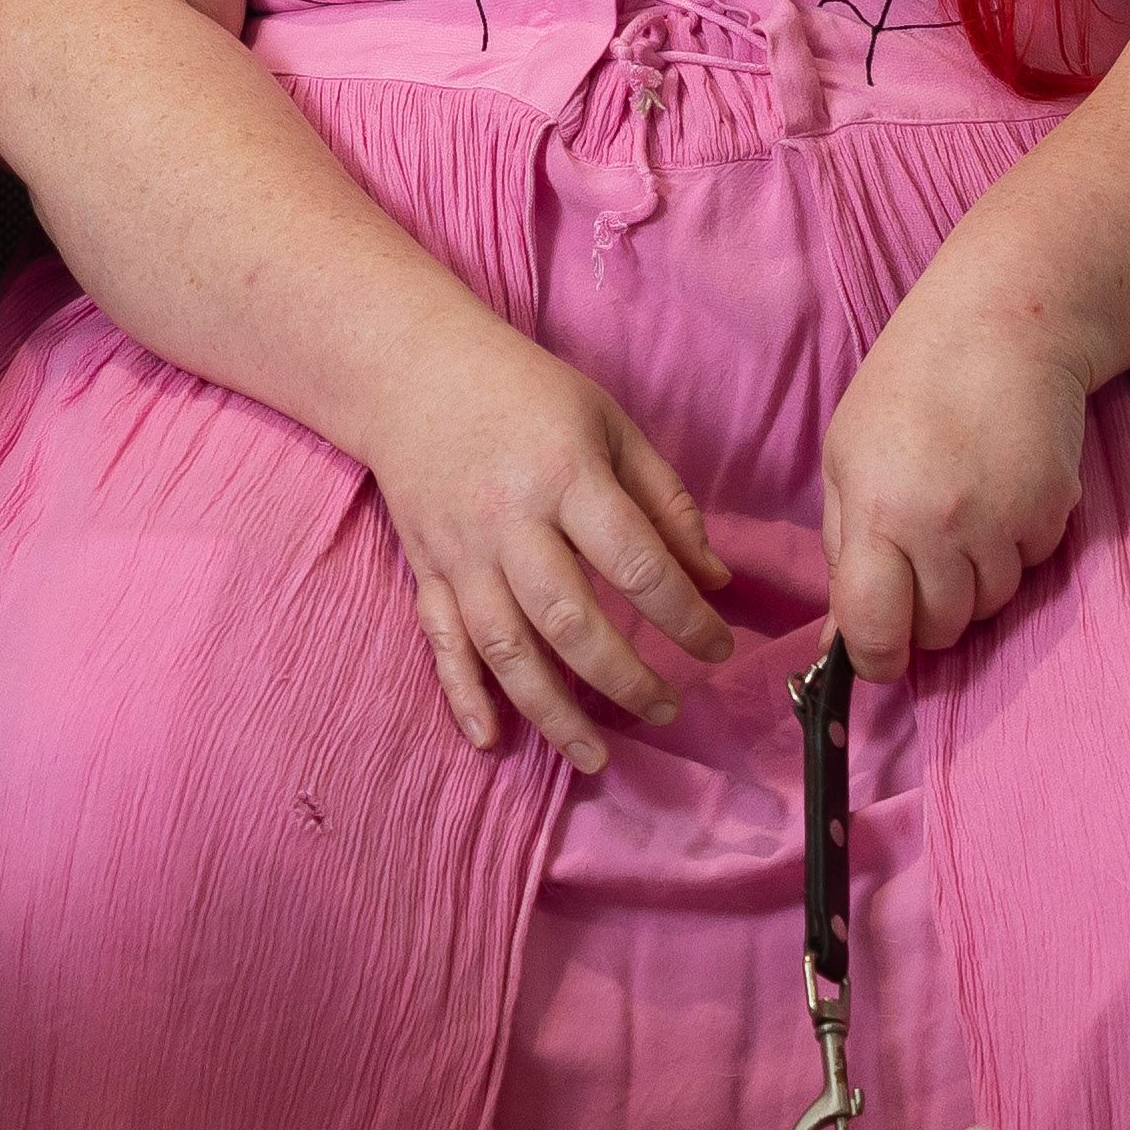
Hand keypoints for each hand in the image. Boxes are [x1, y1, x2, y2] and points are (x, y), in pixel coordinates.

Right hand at [357, 329, 739, 770]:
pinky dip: (463, 696)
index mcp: (565, 476)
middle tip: (666, 709)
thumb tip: (714, 578)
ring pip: (506, 648)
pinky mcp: (427, 570)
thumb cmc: (525, 393)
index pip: (635, 562)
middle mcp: (509, 522)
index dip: (684, 615)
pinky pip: (443, 643)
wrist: (411, 372)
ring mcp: (461, 553)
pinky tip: (491, 741)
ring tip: (595, 756)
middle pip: (570, 619)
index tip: (718, 648)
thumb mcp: (609, 423)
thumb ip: (665, 501)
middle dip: (624, 678)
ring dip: (551, 711)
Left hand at [820, 287, 1093, 671]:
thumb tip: (844, 639)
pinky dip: (1016, 548)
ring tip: (962, 515)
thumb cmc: (907, 386)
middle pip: (942, 629)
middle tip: (921, 565)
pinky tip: (1000, 493)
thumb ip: (842, 550)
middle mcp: (942, 526)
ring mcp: (1004, 520)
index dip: (876, 660)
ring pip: (992, 604)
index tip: (878, 658)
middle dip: (928, 615)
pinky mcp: (1054, 510)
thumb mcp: (845, 458)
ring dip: (974, 581)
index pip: (875, 627)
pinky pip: (1032, 566)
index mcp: (877, 511)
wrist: (1002, 323)